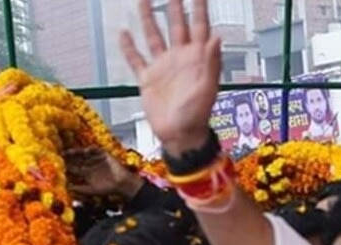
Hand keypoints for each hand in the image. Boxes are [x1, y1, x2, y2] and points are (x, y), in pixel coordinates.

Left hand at [66, 147, 144, 199]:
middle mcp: (88, 165)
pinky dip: (91, 149)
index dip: (65, 166)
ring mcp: (94, 159)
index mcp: (84, 173)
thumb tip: (67, 188)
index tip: (56, 165)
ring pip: (83, 154)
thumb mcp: (91, 190)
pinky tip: (86, 150)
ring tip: (69, 152)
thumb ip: (79, 189)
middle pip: (75, 159)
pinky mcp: (103, 155)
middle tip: (59, 155)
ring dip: (76, 152)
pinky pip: (95, 150)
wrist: (122, 184)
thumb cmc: (108, 189)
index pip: (72, 168)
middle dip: (68, 157)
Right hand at [120, 0, 221, 154]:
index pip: (199, 26)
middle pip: (176, 25)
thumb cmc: (197, 114)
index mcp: (196, 59)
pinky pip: (136, 58)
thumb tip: (217, 36)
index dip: (199, 8)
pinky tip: (123, 33)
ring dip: (149, 18)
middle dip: (175, 5)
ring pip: (154, 35)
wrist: (179, 135)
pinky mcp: (147, 78)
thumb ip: (211, 61)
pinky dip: (128, 47)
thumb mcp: (207, 87)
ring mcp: (162, 67)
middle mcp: (179, 58)